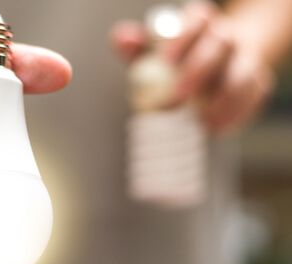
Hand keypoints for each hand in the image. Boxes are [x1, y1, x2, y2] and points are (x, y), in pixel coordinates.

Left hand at [110, 0, 272, 134]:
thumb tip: (122, 39)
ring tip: (202, 120)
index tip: (165, 59)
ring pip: (244, 72)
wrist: (213, 69)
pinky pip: (254, 96)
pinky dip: (236, 114)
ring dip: (224, 98)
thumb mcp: (152, 52)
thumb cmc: (176, 61)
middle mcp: (226, 37)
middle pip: (221, 43)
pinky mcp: (257, 83)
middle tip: (178, 95)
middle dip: (199, 68)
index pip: (196, 20)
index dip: (182, 37)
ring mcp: (244, 59)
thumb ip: (136, 46)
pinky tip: (215, 128)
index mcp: (200, 23)